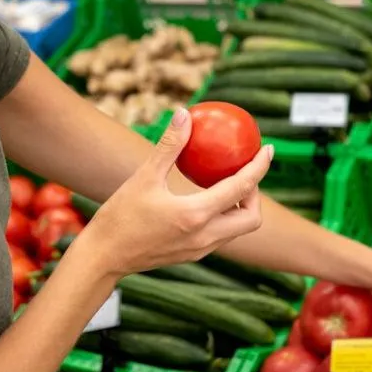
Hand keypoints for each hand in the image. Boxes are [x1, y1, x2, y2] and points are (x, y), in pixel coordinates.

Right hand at [78, 107, 273, 278]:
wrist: (103, 257)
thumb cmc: (120, 215)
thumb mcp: (144, 176)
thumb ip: (169, 145)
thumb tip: (185, 114)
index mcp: (195, 215)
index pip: (241, 188)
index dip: (259, 167)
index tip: (268, 150)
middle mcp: (204, 236)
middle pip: (251, 218)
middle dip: (256, 194)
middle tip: (244, 173)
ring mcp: (199, 250)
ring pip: (237, 230)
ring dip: (240, 208)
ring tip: (226, 184)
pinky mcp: (191, 256)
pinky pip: (220, 236)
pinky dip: (223, 217)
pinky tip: (205, 201)